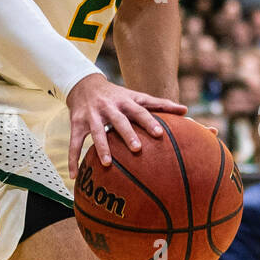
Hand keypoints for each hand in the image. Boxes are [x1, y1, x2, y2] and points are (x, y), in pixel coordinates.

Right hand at [66, 72, 185, 178]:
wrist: (84, 84)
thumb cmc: (117, 95)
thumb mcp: (137, 96)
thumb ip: (160, 104)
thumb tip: (186, 110)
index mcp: (126, 102)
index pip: (140, 111)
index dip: (149, 122)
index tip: (160, 134)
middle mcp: (109, 108)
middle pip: (119, 121)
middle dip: (127, 134)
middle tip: (137, 149)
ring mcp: (92, 116)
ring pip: (96, 132)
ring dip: (101, 147)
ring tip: (107, 164)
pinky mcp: (77, 123)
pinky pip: (74, 142)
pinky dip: (73, 159)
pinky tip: (74, 176)